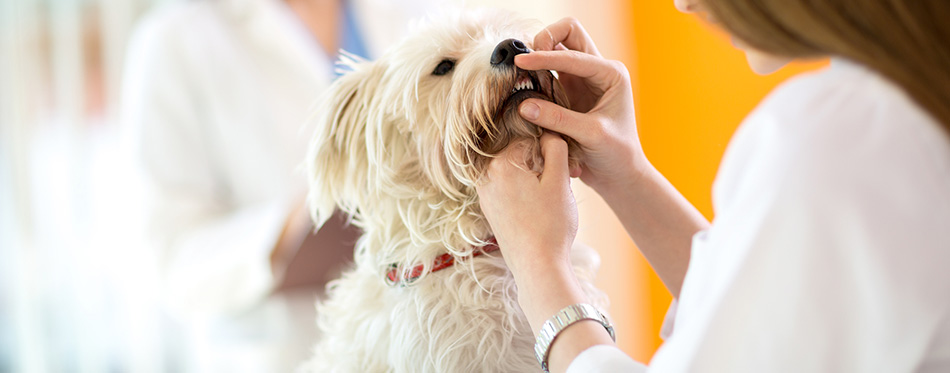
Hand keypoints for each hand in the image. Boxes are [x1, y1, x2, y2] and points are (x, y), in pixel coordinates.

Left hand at [476, 132, 577, 279]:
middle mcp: (486, 176)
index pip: (531, 139)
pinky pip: (508, 188)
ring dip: (534, 178)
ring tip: (551, 198)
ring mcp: (485, 194)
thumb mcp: (560, 180)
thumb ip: (555, 148)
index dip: (552, 151)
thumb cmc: (551, 225)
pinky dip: (524, 192)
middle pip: (520, 155)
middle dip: (542, 164)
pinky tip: (538, 208)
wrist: (537, 267)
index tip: (566, 169)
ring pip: (515, 172)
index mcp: (502, 163)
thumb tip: (548, 133)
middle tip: (563, 183)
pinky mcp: (489, 209)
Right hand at [518, 18, 648, 197]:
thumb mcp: (590, 135)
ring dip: (538, 56)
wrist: (620, 175)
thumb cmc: (616, 154)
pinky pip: (547, 72)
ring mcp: (581, 80)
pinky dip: (534, 74)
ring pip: (556, 48)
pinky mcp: (567, 92)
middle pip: (567, 33)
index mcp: (610, 73)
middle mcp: (597, 70)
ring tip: (520, 74)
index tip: (521, 62)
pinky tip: (524, 86)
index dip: (545, 56)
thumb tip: (523, 104)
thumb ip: (558, 118)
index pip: (573, 54)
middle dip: (545, 39)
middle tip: (526, 61)